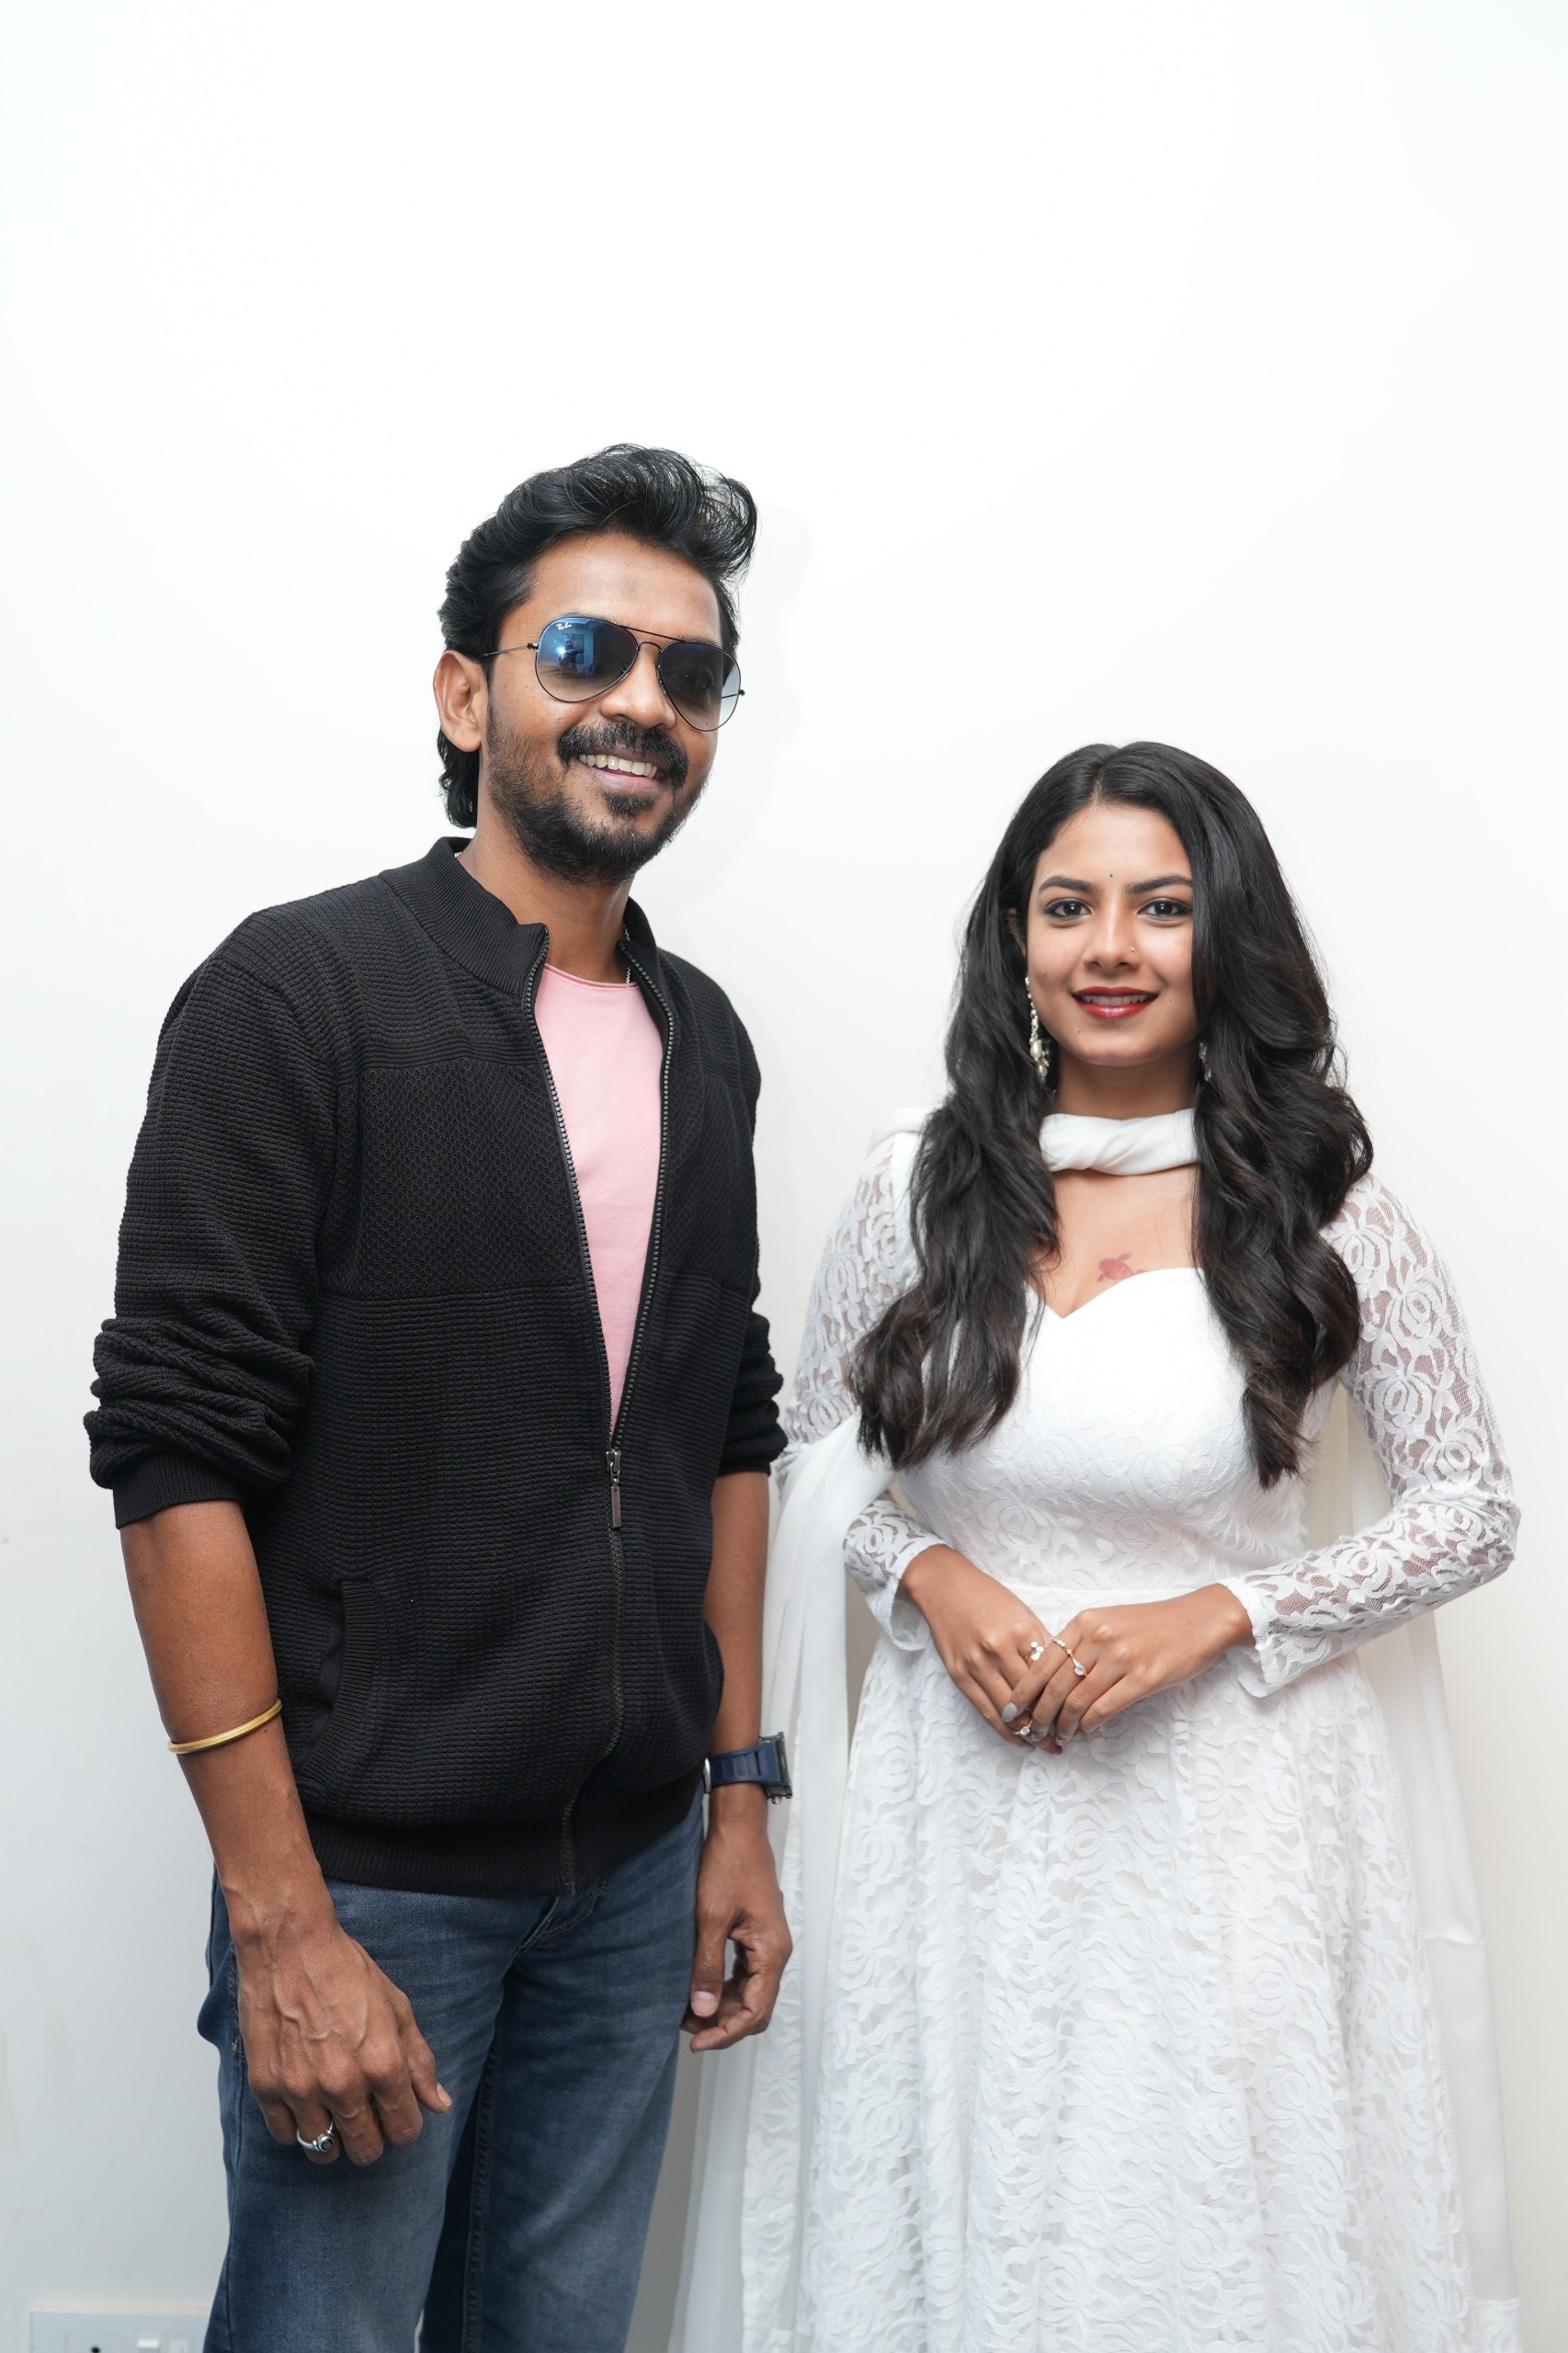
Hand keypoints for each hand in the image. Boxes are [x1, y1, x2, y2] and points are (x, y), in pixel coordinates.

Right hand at [232, 1900, 451, 2164]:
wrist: (289, 1945)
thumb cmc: (346, 1970)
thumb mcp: (397, 2008)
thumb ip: (419, 2061)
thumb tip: (439, 2104)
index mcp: (383, 2064)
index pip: (404, 2131)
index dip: (404, 2126)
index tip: (396, 2114)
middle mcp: (343, 2084)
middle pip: (365, 2149)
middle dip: (372, 2138)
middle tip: (366, 2116)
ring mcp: (301, 2089)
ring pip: (323, 2150)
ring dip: (333, 2138)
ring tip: (333, 2112)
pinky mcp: (266, 2087)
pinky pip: (285, 2135)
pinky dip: (296, 2126)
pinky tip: (304, 2103)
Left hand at [684, 1787, 791, 2052]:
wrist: (738, 1828)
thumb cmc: (729, 1864)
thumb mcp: (711, 1917)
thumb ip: (707, 1966)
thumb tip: (702, 2010)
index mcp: (772, 1951)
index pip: (755, 2011)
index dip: (726, 2033)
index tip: (696, 2042)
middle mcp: (775, 1952)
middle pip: (755, 2008)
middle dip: (722, 2024)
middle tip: (686, 2027)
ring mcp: (766, 1944)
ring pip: (748, 1993)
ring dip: (720, 2007)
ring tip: (685, 2009)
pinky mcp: (755, 1936)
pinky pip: (743, 1975)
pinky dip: (721, 1987)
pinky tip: (697, 1986)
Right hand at [900, 1545, 1059, 1744]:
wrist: (944, 1586)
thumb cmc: (988, 1598)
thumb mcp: (1022, 1614)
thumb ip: (1041, 1645)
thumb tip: (1065, 1678)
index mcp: (1023, 1631)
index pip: (1052, 1676)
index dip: (1067, 1700)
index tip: (1080, 1716)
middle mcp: (1000, 1649)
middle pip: (1033, 1697)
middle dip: (1052, 1721)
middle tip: (1068, 1737)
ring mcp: (977, 1663)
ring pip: (1010, 1710)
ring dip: (1030, 1732)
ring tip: (1046, 1744)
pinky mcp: (959, 1674)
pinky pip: (986, 1711)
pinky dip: (1005, 1730)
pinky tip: (1019, 1739)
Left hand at [1005, 1585, 1252, 1745]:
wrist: (1199, 1619)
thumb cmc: (1152, 1624)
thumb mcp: (1108, 1622)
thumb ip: (1080, 1644)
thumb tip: (1051, 1680)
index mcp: (1084, 1622)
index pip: (1041, 1662)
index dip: (1023, 1691)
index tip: (1010, 1711)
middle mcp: (1097, 1637)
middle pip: (1055, 1685)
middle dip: (1038, 1715)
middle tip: (1031, 1733)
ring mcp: (1121, 1657)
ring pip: (1077, 1701)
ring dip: (1062, 1725)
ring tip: (1056, 1737)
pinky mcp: (1143, 1677)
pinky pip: (1105, 1708)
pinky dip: (1090, 1725)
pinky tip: (1086, 1731)